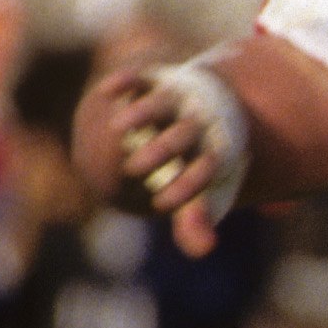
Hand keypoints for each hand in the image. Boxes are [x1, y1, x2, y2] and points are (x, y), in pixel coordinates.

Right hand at [73, 61, 228, 257]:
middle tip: (134, 167)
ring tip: (117, 131)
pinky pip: (141, 77)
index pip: (208, 166)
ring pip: (162, 102)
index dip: (186, 184)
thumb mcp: (197, 195)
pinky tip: (108, 90)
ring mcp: (177, 98)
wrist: (200, 111)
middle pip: (185, 132)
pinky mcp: (153, 80)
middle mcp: (201, 121)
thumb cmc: (189, 169)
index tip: (160, 202)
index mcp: (218, 149)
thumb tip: (203, 250)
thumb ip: (195, 219)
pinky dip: (126, 80)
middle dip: (161, 148)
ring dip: (141, 112)